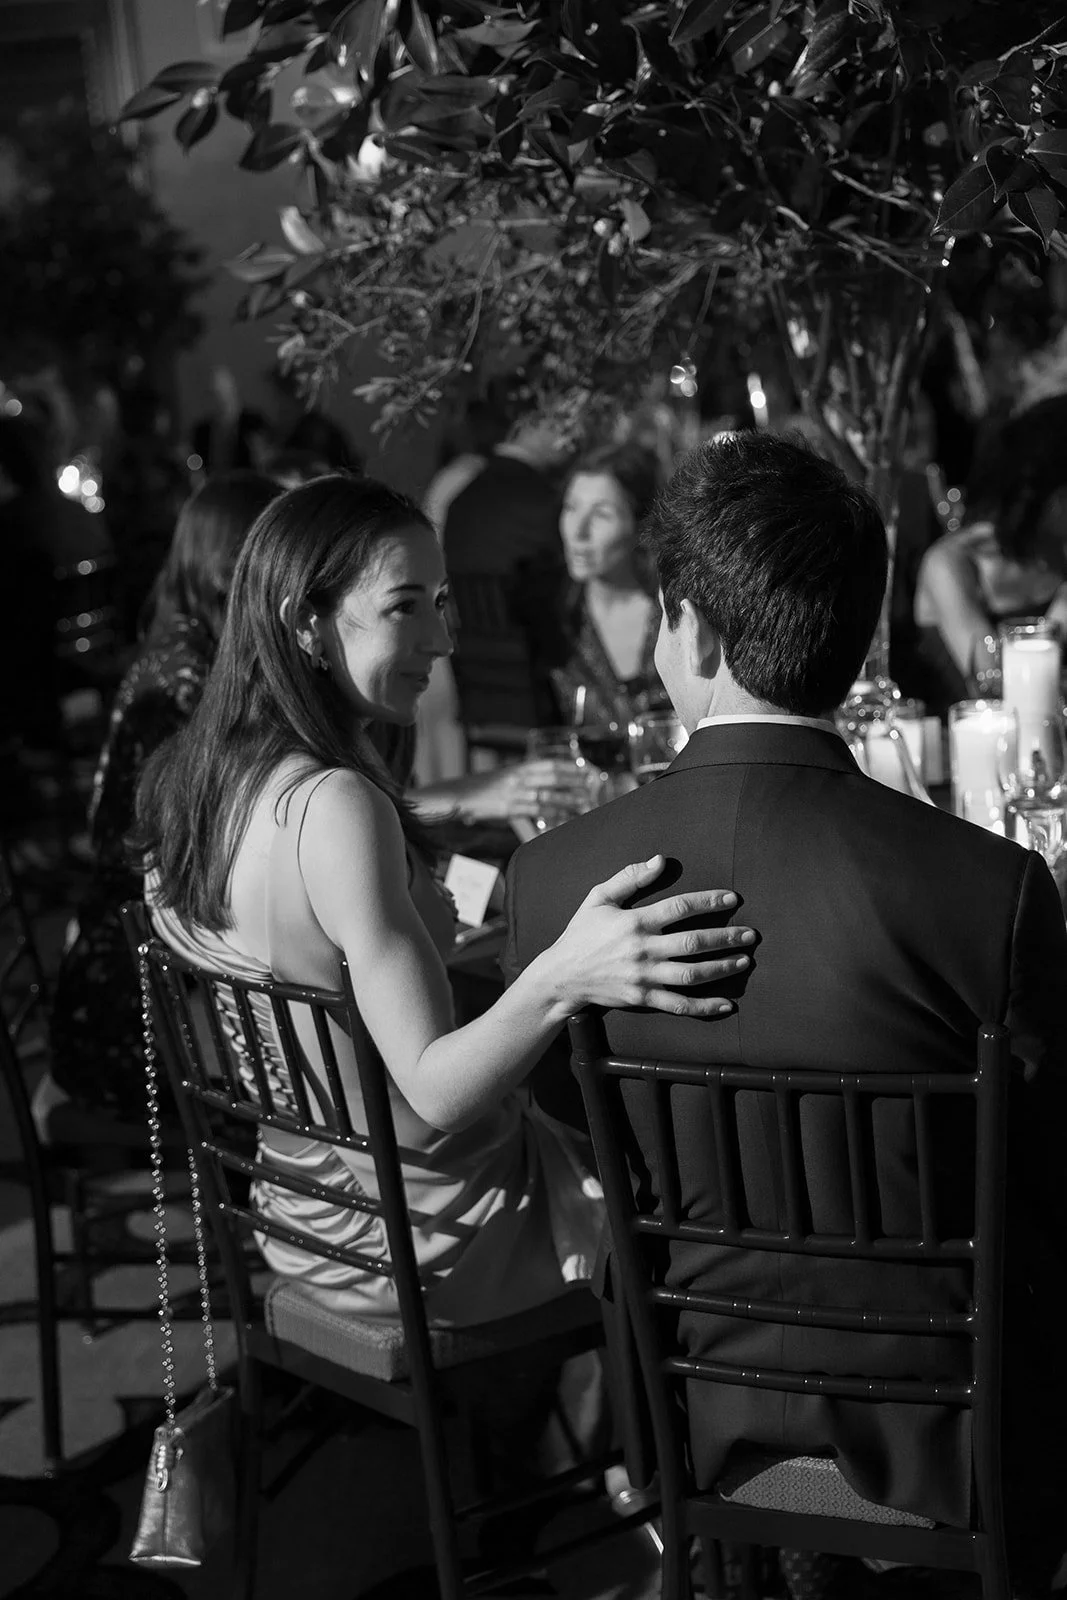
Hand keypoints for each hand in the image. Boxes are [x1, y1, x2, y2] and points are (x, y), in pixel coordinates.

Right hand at [465, 758, 598, 821]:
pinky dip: (553, 815)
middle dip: (574, 782)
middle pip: (553, 777)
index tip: (584, 770)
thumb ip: (522, 780)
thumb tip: (542, 785)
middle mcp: (518, 778)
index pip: (549, 764)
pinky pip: (537, 812)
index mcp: (518, 768)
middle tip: (591, 786)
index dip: (568, 767)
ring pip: (548, 795)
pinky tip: (564, 818)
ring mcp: (515, 793)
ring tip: (584, 804)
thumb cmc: (480, 789)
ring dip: (568, 800)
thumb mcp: (503, 778)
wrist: (458, 796)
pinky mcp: (510, 809)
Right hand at [546, 855, 753, 1017]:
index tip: (733, 899)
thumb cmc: (581, 933)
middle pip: (692, 943)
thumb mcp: (598, 897)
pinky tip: (727, 1005)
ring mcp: (644, 977)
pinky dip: (705, 1007)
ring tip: (744, 961)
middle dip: (725, 938)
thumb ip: (630, 878)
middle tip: (750, 935)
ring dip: (721, 968)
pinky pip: (679, 1005)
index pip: (680, 907)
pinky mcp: (643, 998)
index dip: (709, 902)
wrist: (561, 976)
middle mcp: (642, 949)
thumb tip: (660, 860)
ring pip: (691, 974)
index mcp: (634, 921)